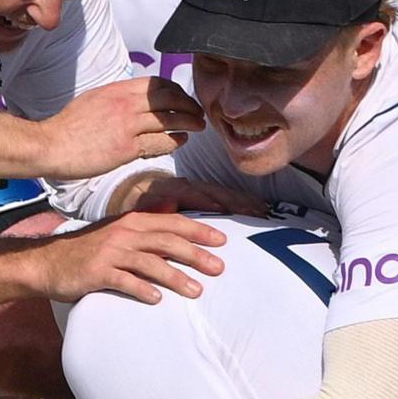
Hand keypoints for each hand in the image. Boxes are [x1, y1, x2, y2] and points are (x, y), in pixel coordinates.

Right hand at [27, 213, 225, 304]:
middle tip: (219, 268)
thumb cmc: (86, 250)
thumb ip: (144, 231)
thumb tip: (174, 227)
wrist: (45, 262)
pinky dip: (142, 290)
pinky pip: (124, 281)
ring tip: (196, 291)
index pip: (172, 223)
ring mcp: (109, 253)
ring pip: (150, 262)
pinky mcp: (96, 273)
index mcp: (131, 222)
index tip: (222, 240)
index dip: (198, 229)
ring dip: (176, 277)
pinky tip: (157, 299)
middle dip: (196, 254)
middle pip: (167, 241)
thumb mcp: (116, 233)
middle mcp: (123, 234)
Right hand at [41, 76, 203, 179]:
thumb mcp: (93, 100)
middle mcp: (125, 104)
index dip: (175, 90)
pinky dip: (174, 140)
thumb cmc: (68, 127)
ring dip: (188, 122)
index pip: (156, 83)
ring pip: (169, 119)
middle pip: (169, 98)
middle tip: (197, 112)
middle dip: (188, 104)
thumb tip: (134, 101)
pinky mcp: (126, 148)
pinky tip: (180, 141)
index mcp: (116, 89)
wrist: (51, 145)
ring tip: (197, 126)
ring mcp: (127, 125)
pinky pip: (160, 142)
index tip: (182, 98)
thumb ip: (116, 99)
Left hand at [118, 175, 267, 216]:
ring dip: (244, 202)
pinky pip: (227, 197)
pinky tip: (259, 209)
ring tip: (263, 211)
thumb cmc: (137, 205)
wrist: (134, 192)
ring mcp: (199, 189)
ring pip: (224, 194)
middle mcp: (189, 186)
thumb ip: (153, 206)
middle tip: (256, 212)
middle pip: (215, 192)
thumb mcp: (140, 206)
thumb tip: (168, 204)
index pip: (192, 193)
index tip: (222, 210)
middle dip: (236, 202)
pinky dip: (243, 202)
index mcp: (172, 189)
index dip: (207, 201)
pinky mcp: (206, 194)